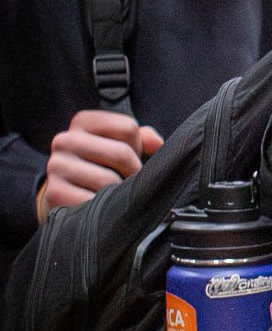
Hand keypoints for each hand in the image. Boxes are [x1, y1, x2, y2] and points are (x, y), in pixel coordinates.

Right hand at [37, 110, 162, 221]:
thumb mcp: (122, 146)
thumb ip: (143, 138)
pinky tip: (98, 205)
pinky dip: (104, 209)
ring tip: (114, 194)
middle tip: (128, 181)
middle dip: (133, 171)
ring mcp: (56, 166)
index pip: (128, 128)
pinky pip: (93, 201)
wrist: (68, 197)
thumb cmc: (104, 167)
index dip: (138, 147)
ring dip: (119, 192)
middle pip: (121, 153)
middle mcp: (65, 140)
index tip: (129, 158)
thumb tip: (157, 144)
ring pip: (109, 180)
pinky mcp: (54, 192)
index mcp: (82, 122)